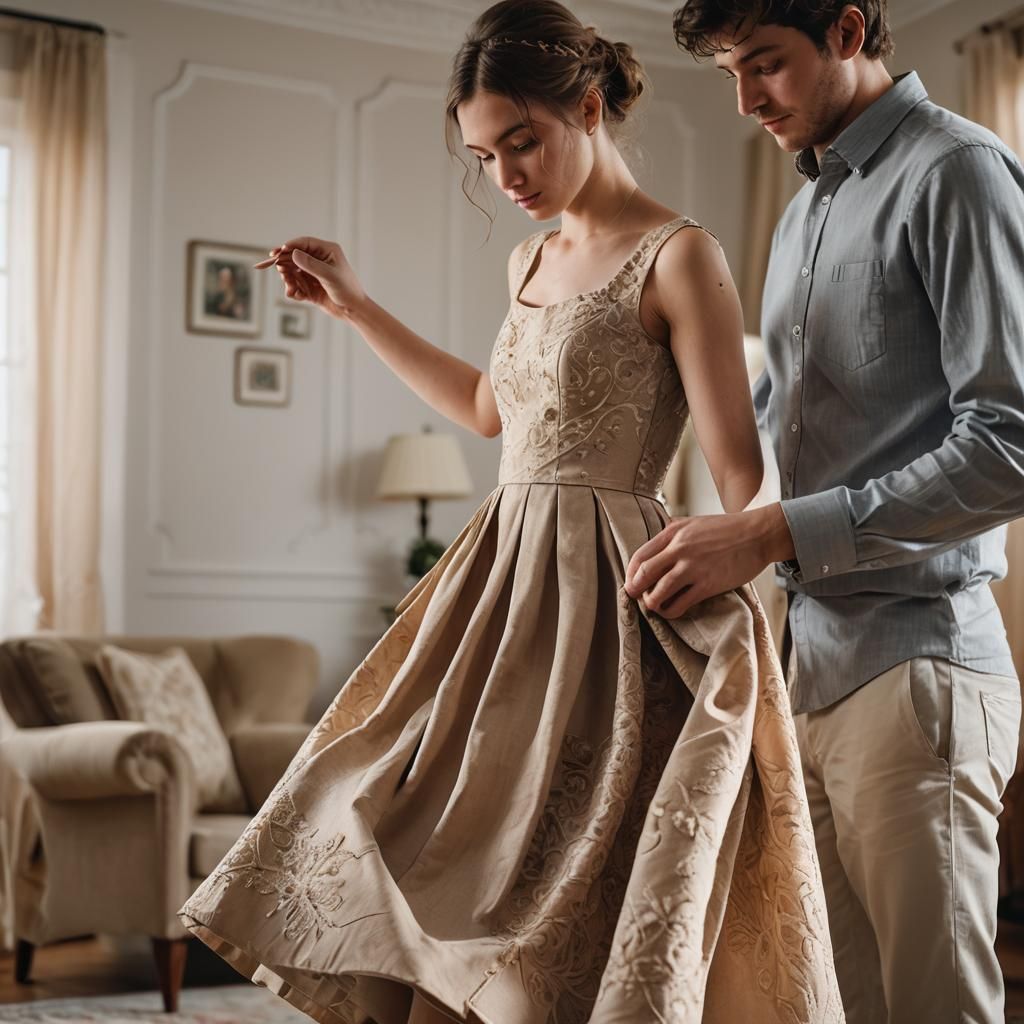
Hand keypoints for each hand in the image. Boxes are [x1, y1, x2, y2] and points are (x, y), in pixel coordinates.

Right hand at [255, 236, 365, 318]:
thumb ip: (310, 265)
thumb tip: (293, 253)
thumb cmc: (347, 290)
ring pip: (292, 271)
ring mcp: (313, 273)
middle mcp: (319, 260)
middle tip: (280, 270)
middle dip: (286, 264)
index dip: (289, 246)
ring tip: (291, 288)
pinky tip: (297, 295)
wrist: (353, 310)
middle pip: (295, 256)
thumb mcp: (329, 276)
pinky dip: (294, 290)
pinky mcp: (310, 286)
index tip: (277, 253)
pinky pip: (296, 284)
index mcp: (327, 251)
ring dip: (288, 279)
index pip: (304, 243)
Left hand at [624, 503, 794, 617]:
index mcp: (673, 531)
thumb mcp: (694, 522)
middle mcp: (679, 548)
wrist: (758, 534)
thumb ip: (673, 532)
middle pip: (644, 574)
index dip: (630, 573)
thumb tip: (656, 546)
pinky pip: (680, 604)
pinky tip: (672, 611)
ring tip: (655, 606)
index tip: (631, 582)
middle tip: (634, 597)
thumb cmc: (727, 529)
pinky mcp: (708, 584)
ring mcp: (693, 567)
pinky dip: (671, 611)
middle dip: (634, 589)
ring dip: (652, 603)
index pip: (640, 555)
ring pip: (658, 592)